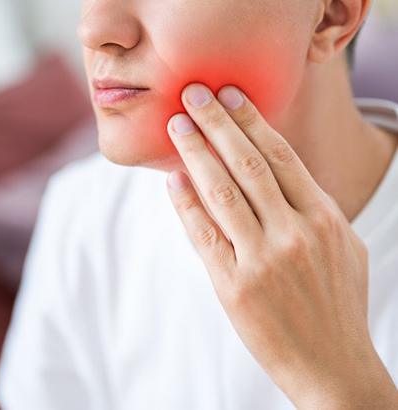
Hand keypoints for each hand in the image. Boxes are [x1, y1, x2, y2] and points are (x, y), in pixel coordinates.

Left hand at [165, 84, 397, 408]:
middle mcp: (293, 233)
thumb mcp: (340, 245)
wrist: (332, 364)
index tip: (229, 95)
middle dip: (216, 123)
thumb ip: (309, 207)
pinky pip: (204, 234)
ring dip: (195, 153)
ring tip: (176, 126)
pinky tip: (173, 179)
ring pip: (221, 192)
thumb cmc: (336, 301)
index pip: (280, 156)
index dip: (251, 121)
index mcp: (323, 217)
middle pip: (247, 163)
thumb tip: (273, 172)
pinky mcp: (234, 285)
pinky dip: (186, 203)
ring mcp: (262, 259)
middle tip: (192, 93)